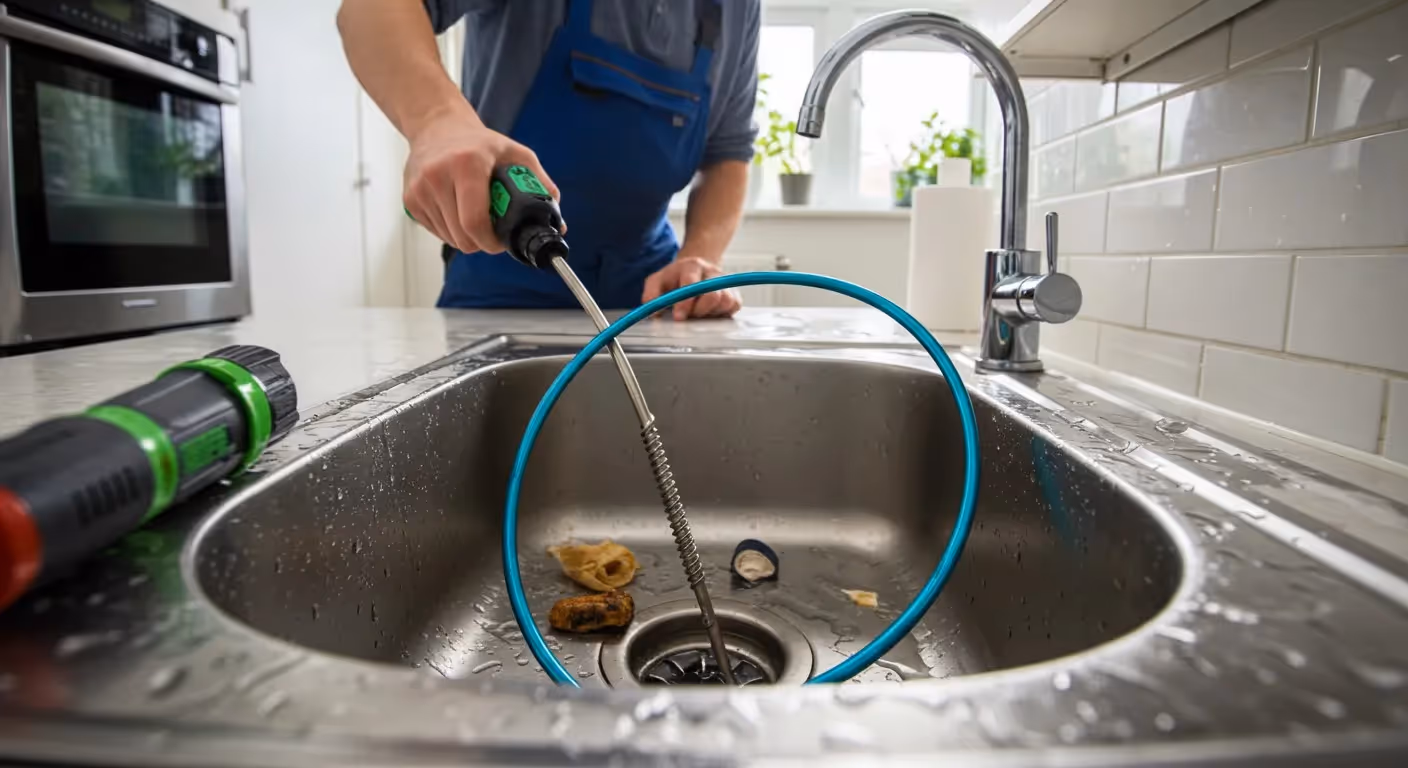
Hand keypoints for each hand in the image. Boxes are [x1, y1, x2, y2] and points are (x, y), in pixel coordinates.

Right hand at [402, 105, 559, 254]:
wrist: (437, 127)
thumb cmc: (479, 143)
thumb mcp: (516, 154)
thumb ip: (540, 185)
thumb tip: (557, 220)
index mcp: (466, 165)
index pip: (475, 222)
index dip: (491, 242)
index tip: (500, 242)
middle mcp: (438, 176)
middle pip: (462, 236)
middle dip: (481, 242)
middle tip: (491, 231)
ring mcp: (420, 189)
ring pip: (449, 239)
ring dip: (466, 236)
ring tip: (474, 214)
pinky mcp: (409, 200)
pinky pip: (436, 232)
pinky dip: (450, 230)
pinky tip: (456, 209)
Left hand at [641, 256, 741, 319]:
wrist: (694, 270)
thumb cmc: (675, 279)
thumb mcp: (657, 281)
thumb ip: (651, 295)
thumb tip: (653, 313)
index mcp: (692, 266)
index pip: (692, 284)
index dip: (685, 303)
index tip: (678, 317)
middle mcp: (711, 272)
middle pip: (713, 295)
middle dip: (698, 311)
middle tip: (689, 316)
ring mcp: (725, 283)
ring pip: (726, 301)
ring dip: (710, 313)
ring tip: (699, 313)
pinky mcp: (734, 294)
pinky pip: (734, 306)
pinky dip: (722, 314)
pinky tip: (710, 312)